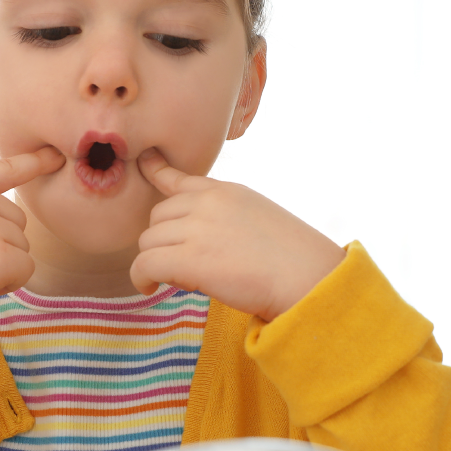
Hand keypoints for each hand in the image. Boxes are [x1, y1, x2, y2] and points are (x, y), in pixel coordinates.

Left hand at [130, 149, 343, 320]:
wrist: (309, 278)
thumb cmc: (294, 260)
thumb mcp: (258, 218)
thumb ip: (225, 217)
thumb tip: (196, 240)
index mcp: (226, 192)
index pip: (180, 178)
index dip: (155, 170)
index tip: (144, 162)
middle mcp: (207, 203)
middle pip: (157, 216)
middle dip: (163, 240)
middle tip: (182, 264)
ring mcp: (196, 228)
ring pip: (147, 241)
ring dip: (155, 262)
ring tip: (177, 280)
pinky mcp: (188, 258)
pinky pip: (144, 264)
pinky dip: (141, 278)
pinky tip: (151, 288)